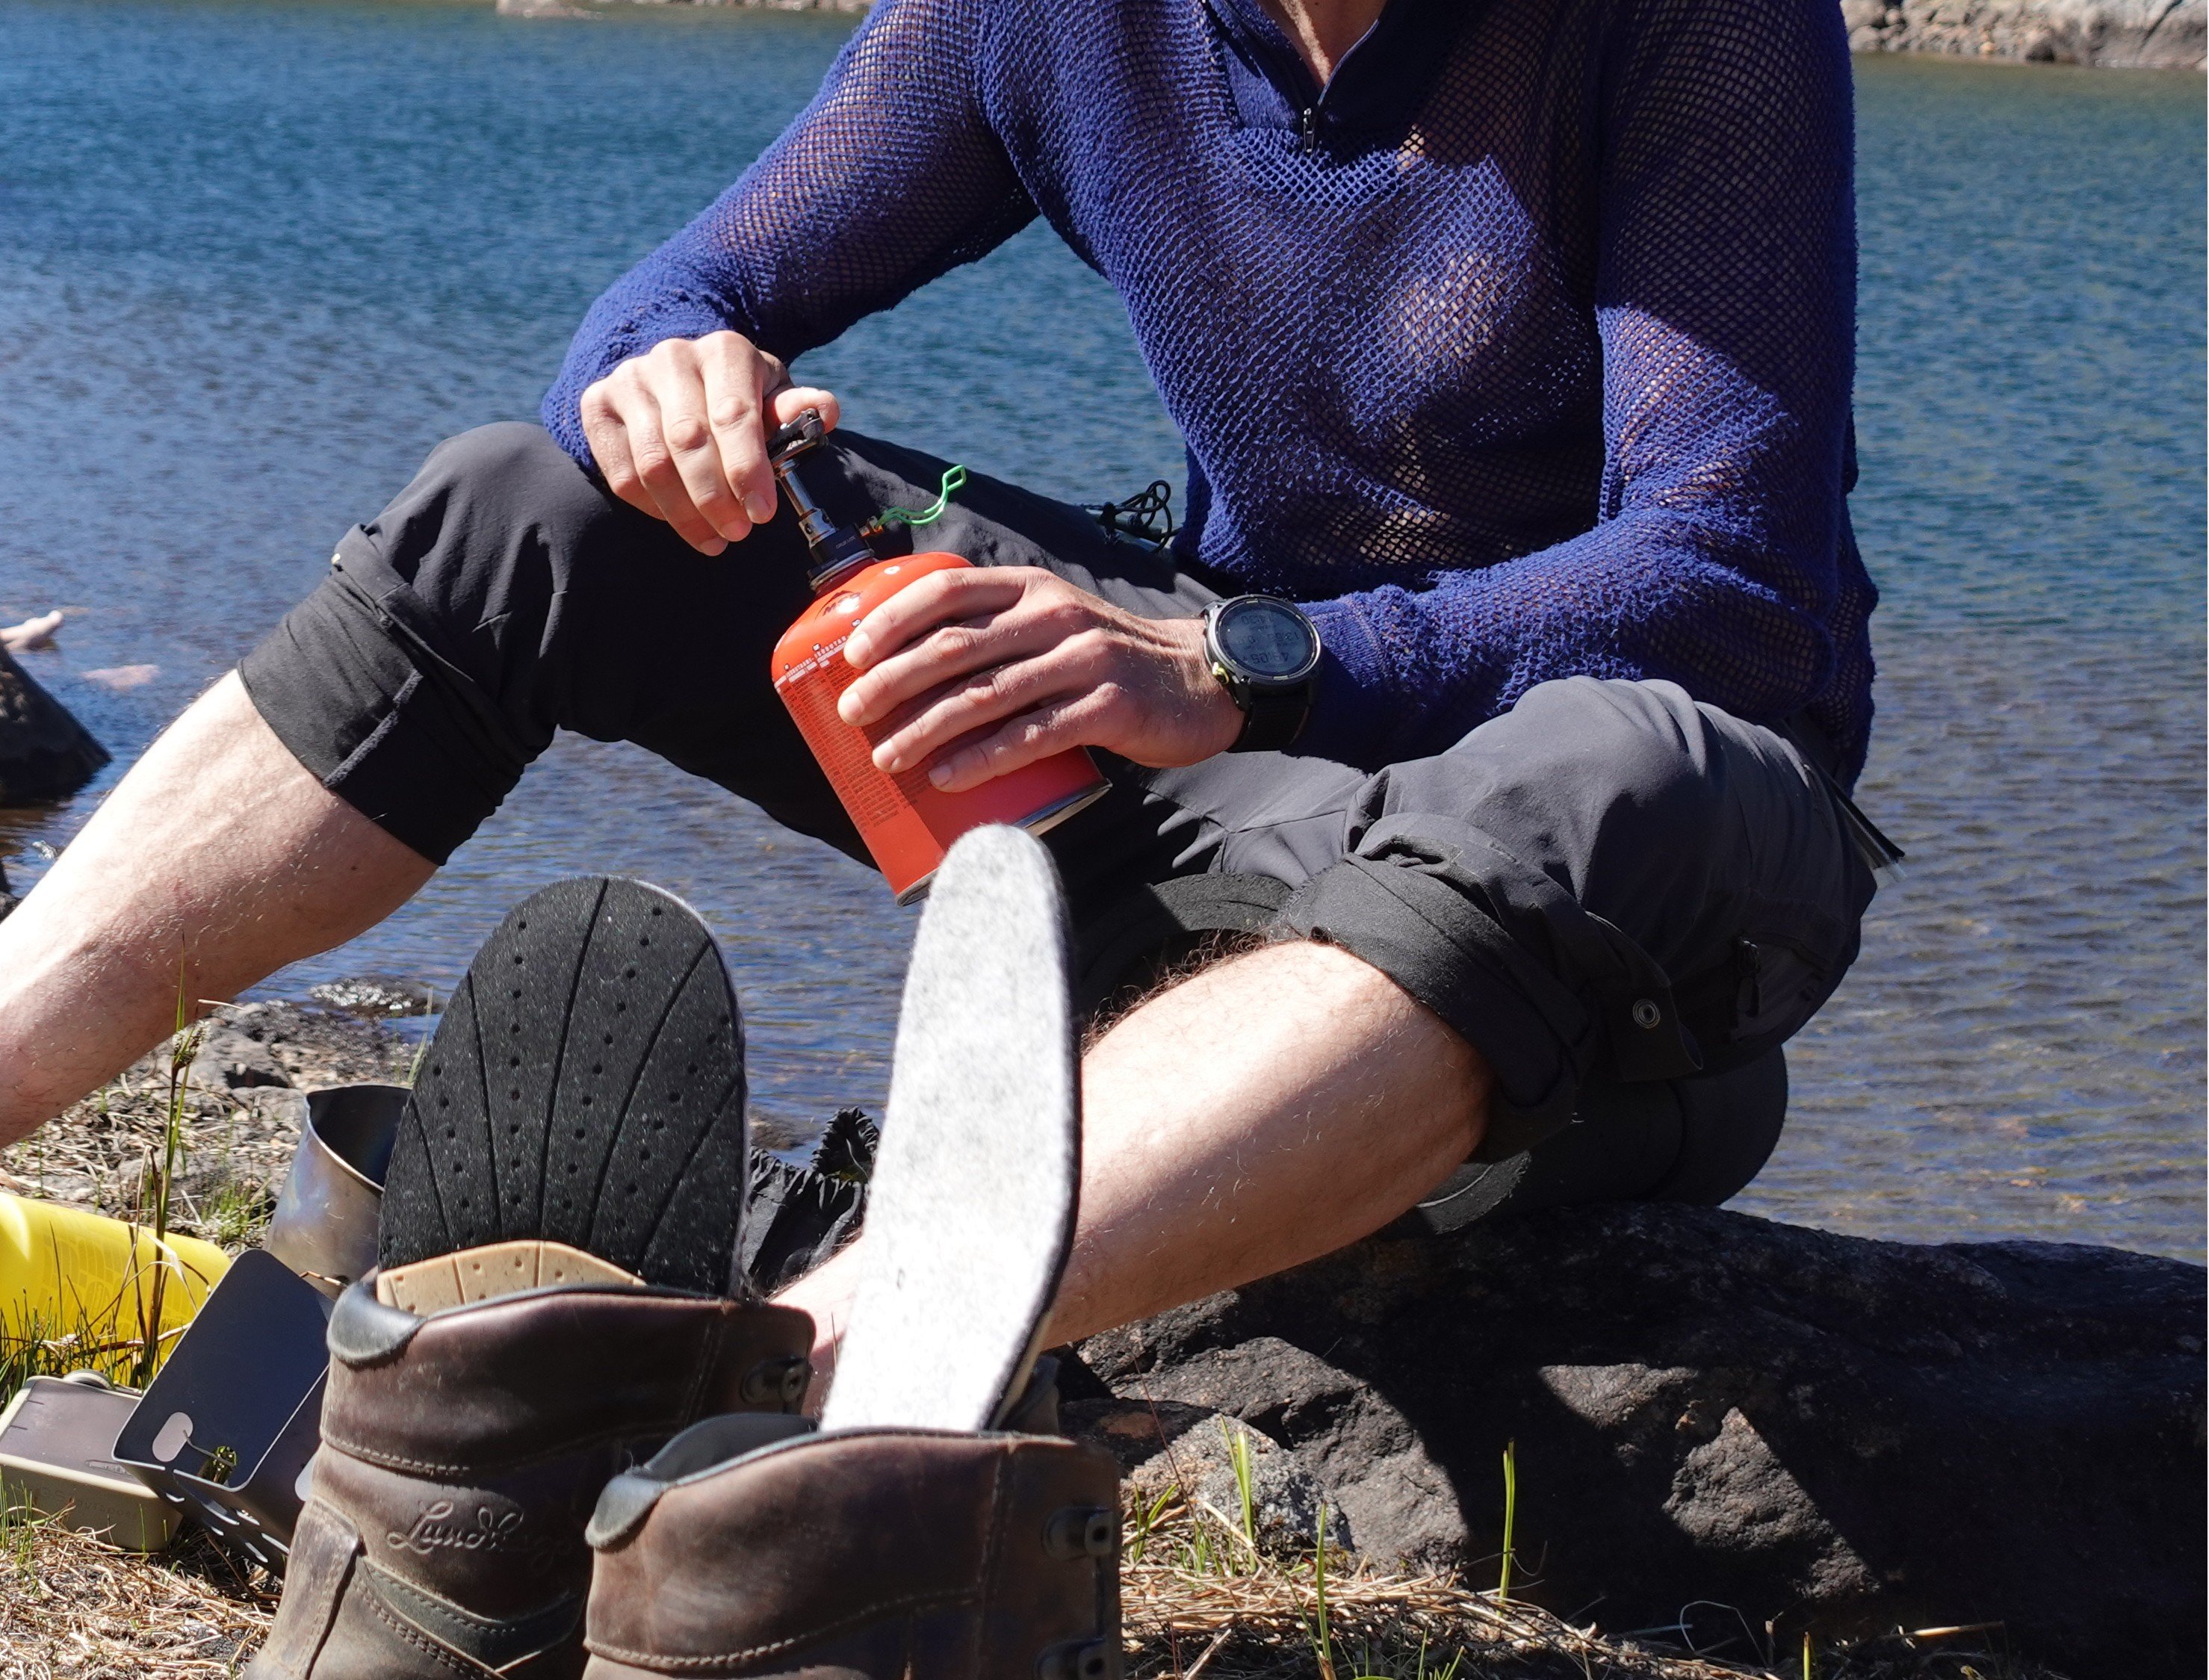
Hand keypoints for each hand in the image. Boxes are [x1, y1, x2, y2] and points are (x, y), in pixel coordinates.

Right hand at [579, 331, 839, 556]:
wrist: (678, 379)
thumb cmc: (738, 397)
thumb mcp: (771, 399)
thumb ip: (795, 410)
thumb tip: (826, 411)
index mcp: (725, 351)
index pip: (734, 414)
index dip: (748, 469)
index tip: (762, 513)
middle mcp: (672, 356)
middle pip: (688, 440)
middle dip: (715, 497)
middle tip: (737, 533)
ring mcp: (629, 378)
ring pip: (652, 461)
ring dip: (683, 512)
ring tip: (713, 539)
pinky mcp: (597, 403)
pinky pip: (620, 471)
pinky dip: (650, 507)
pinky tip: (678, 520)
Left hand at [836, 568, 1244, 791]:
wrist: (1201, 682)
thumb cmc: (1108, 661)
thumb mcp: (1055, 624)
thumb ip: (999, 630)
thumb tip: (908, 667)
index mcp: (1031, 588)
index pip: (946, 591)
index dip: (891, 620)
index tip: (850, 656)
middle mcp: (1054, 615)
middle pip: (955, 646)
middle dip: (892, 681)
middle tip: (852, 714)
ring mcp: (1084, 661)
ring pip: (985, 695)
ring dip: (925, 729)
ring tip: (887, 758)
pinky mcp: (1108, 708)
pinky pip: (1032, 736)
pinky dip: (983, 758)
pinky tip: (948, 778)